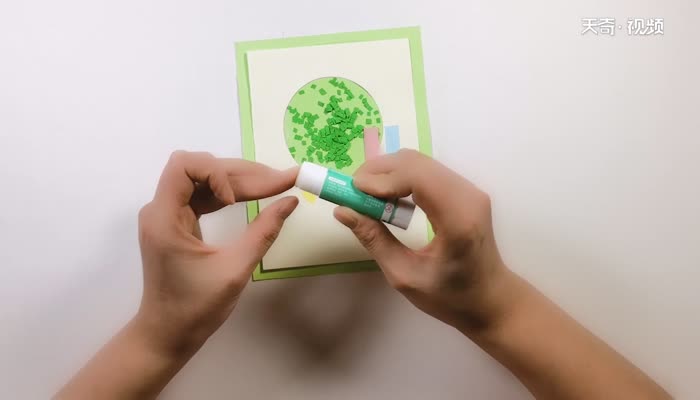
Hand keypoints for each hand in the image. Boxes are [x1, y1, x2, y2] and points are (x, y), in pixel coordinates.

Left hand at [137, 151, 297, 354]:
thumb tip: (291, 201)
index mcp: (164, 218)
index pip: (184, 165)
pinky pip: (204, 195)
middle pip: (200, 169)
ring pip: (204, 179)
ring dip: (239, 181)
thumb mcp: (234, 270)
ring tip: (276, 185)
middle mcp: (161, 209)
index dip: (216, 173)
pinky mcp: (178, 222)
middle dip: (240, 174)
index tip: (235, 200)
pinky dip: (230, 194)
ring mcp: (168, 214)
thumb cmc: (195, 308)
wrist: (168, 334)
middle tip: (281, 181)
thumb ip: (263, 232)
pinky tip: (255, 196)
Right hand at [334, 149, 509, 332]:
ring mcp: (469, 190)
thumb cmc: (451, 297)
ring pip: (420, 162)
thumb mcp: (404, 276)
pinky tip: (388, 197)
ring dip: (389, 172)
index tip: (353, 192)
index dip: (382, 178)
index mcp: (458, 220)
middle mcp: (468, 196)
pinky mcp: (465, 190)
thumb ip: (374, 240)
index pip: (417, 178)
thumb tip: (342, 211)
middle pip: (416, 162)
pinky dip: (402, 177)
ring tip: (367, 197)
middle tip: (353, 193)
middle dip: (379, 171)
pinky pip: (427, 171)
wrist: (491, 299)